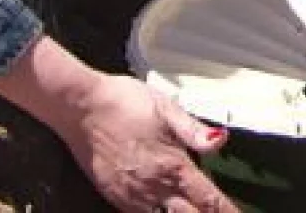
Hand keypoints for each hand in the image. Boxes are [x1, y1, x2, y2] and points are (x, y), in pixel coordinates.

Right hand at [58, 74, 237, 212]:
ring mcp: (132, 196)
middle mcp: (154, 187)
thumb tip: (222, 140)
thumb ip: (195, 131)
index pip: (207, 198)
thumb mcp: (167, 109)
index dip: (225, 211)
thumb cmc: (126, 102)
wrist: (80, 108)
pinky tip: (165, 211)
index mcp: (173, 165)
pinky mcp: (114, 197)